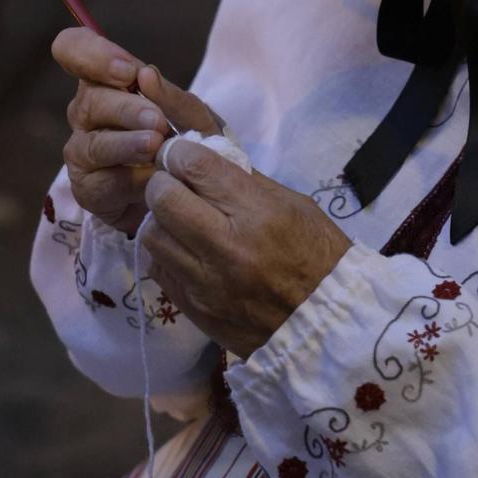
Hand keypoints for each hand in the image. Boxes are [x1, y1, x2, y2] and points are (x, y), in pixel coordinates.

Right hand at [52, 27, 224, 239]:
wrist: (191, 196)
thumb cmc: (186, 143)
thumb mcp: (194, 117)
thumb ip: (173, 97)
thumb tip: (145, 75)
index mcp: (106, 81)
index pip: (73, 48)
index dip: (91, 54)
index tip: (127, 72)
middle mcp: (87, 112)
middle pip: (90, 99)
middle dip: (126, 109)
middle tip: (158, 121)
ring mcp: (82, 151)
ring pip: (94, 143)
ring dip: (126, 144)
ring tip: (155, 146)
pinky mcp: (87, 188)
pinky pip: (102, 182)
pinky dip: (130, 181)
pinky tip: (152, 180)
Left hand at [141, 142, 350, 360]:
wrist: (326, 324)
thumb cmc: (318, 256)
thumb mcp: (295, 205)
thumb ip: (246, 182)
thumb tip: (205, 159)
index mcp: (258, 215)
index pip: (195, 167)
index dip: (180, 153)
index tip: (182, 155)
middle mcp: (227, 248)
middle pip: (162, 198)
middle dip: (163, 183)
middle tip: (175, 185)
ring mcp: (206, 284)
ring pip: (152, 235)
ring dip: (160, 220)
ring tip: (180, 221)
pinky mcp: (195, 309)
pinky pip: (158, 269)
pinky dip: (165, 253)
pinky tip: (185, 251)